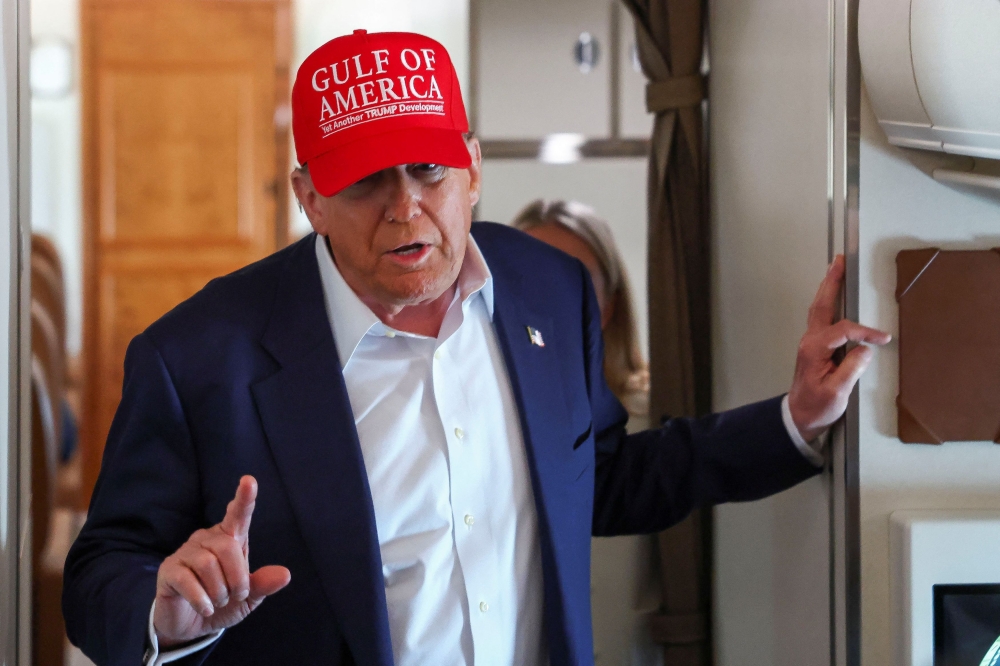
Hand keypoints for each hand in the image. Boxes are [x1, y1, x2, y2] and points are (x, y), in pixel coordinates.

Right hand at [153, 476, 290, 647]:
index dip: (244, 498)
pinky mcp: (169, 570)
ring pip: (207, 564)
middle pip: (227, 547)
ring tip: (217, 602)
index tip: (249, 481)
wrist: (190, 625)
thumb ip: (263, 584)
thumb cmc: (222, 603)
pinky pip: (187, 581)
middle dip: (237, 578)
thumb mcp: (247, 598)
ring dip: (219, 592)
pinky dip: (202, 599)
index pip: (237, 515)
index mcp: (229, 539)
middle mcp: (206, 539)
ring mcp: (185, 553)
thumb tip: (285, 575)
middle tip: (235, 595)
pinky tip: (206, 608)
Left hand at [788, 255, 891, 441]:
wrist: (799, 417)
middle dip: (831, 282)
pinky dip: (828, 301)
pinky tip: (834, 295)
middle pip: (821, 305)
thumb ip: (851, 369)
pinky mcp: (814, 346)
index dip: (865, 332)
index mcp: (814, 350)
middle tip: (840, 261)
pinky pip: (821, 317)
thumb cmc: (817, 407)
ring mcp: (810, 342)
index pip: (843, 331)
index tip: (883, 339)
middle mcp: (809, 341)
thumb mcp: (837, 393)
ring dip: (828, 287)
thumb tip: (865, 349)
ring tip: (837, 268)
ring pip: (819, 308)